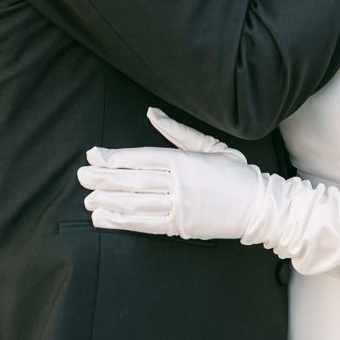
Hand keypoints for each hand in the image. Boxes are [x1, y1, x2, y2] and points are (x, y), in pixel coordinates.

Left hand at [77, 108, 263, 240]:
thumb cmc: (234, 172)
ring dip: (108, 201)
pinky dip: (122, 222)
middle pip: (133, 180)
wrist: (259, 206)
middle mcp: (179, 184)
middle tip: (81, 175)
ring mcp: (179, 207)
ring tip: (88, 198)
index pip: (142, 157)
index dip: (115, 157)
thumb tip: (152, 112)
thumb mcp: (209, 144)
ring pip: (135, 204)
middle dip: (104, 178)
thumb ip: (177, 131)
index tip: (94, 155)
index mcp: (184, 161)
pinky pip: (145, 225)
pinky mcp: (180, 227)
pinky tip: (105, 218)